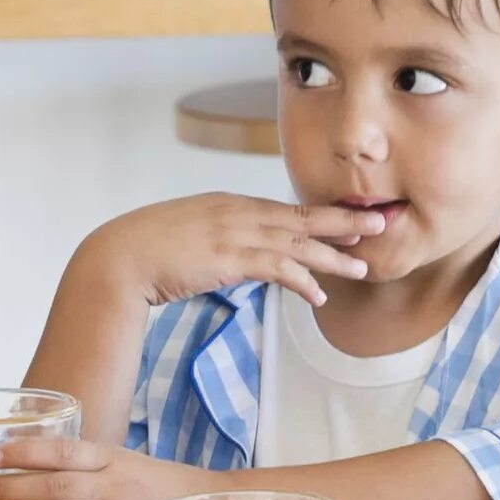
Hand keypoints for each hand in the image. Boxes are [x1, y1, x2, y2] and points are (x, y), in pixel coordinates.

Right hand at [86, 193, 385, 310]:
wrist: (119, 256)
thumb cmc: (144, 249)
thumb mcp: (185, 233)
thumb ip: (214, 236)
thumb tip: (230, 254)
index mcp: (228, 203)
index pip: (285, 208)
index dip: (322, 214)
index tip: (351, 218)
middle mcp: (237, 212)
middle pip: (303, 217)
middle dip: (345, 221)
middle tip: (380, 225)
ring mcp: (234, 233)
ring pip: (298, 242)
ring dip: (334, 256)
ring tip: (362, 268)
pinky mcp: (230, 257)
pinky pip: (278, 268)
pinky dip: (303, 281)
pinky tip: (319, 296)